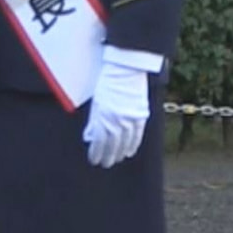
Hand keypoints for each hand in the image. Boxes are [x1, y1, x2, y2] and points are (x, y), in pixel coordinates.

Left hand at [82, 48, 150, 168]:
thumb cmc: (106, 81)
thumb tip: (91, 136)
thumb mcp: (96, 100)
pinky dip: (132, 145)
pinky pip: (137, 136)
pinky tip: (129, 152)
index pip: (100, 141)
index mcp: (104, 116)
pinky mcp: (141, 115)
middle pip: (113, 145)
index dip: (97, 152)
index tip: (94, 160)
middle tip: (104, 164)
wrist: (126, 68)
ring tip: (114, 160)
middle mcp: (118, 120)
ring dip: (119, 153)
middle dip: (107, 156)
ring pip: (125, 143)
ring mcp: (131, 119)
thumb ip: (94, 120)